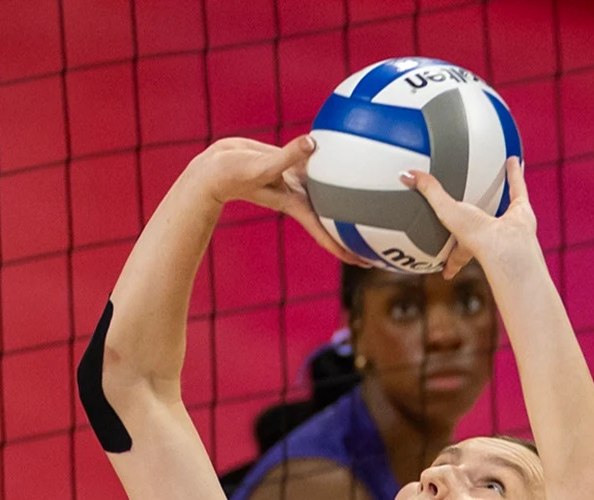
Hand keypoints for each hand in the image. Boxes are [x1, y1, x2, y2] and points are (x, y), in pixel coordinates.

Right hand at [184, 136, 367, 266]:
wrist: (213, 169)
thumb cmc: (232, 173)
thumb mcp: (262, 166)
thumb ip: (288, 156)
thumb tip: (313, 143)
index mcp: (294, 203)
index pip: (324, 232)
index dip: (344, 249)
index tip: (365, 263)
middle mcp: (298, 195)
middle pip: (331, 218)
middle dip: (353, 232)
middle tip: (380, 242)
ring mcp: (294, 181)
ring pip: (326, 192)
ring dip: (344, 198)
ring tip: (371, 202)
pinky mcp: (289, 165)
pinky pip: (315, 164)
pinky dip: (329, 162)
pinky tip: (343, 152)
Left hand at [401, 157, 540, 279]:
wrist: (505, 242)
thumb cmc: (475, 237)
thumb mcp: (445, 211)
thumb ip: (428, 192)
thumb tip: (406, 174)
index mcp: (466, 243)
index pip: (452, 254)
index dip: (447, 261)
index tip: (442, 267)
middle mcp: (485, 234)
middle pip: (476, 227)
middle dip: (471, 222)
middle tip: (468, 212)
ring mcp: (504, 223)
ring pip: (499, 206)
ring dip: (495, 194)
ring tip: (492, 182)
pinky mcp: (521, 210)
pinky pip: (518, 188)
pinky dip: (516, 173)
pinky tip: (513, 160)